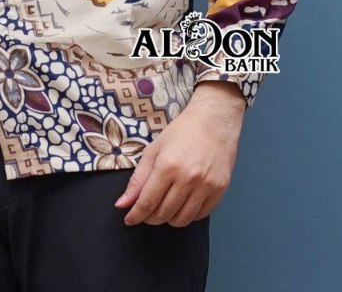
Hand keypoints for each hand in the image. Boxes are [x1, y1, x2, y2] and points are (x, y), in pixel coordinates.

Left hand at [114, 80, 245, 225]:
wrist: (215, 121)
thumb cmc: (182, 131)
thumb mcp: (154, 149)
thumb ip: (138, 179)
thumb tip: (122, 204)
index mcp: (167, 166)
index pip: (147, 202)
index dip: (136, 215)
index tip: (129, 220)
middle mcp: (188, 179)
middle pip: (164, 213)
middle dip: (150, 217)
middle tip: (146, 212)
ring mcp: (206, 186)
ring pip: (182, 219)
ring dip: (169, 219)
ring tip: (164, 208)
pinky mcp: (220, 190)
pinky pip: (200, 215)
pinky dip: (188, 215)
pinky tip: (183, 204)